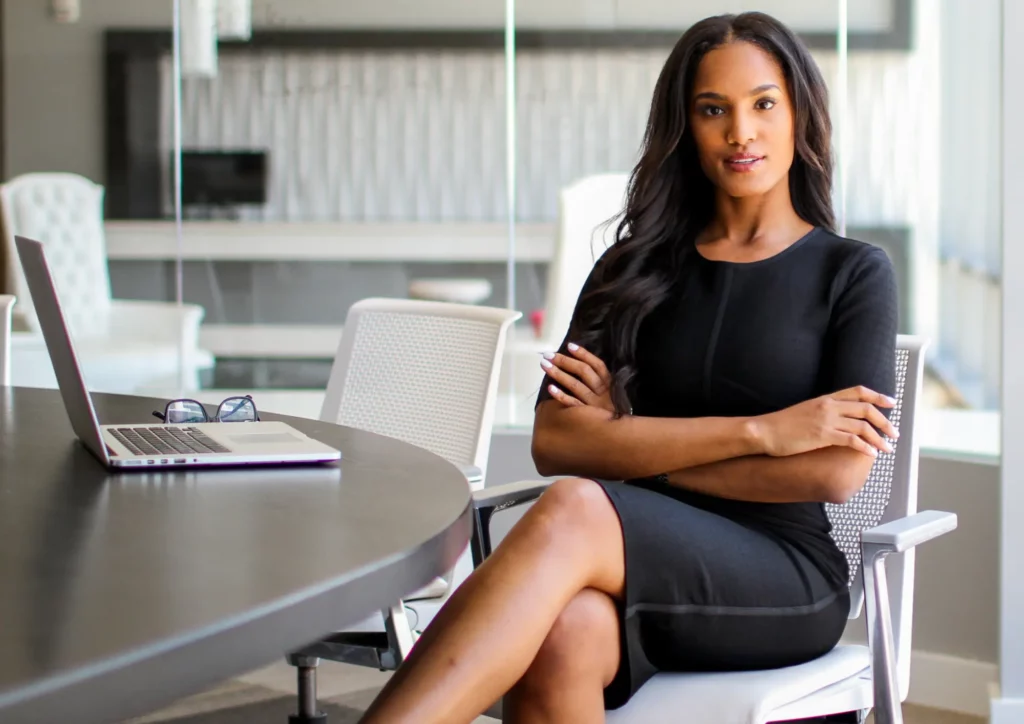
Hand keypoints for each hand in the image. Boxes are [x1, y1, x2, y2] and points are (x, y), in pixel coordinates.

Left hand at [540, 343, 615, 412]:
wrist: (620, 438)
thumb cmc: (610, 414)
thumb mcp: (611, 396)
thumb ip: (599, 382)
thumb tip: (578, 364)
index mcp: (610, 385)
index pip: (597, 365)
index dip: (584, 354)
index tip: (569, 346)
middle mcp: (603, 393)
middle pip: (583, 372)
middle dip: (564, 361)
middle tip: (548, 355)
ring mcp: (594, 405)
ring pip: (575, 385)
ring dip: (558, 373)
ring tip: (544, 365)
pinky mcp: (587, 418)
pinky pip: (572, 405)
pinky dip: (561, 396)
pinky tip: (550, 388)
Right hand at [753, 386, 898, 457]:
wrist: (764, 431)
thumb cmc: (781, 424)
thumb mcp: (805, 411)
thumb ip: (822, 411)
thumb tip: (837, 420)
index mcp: (825, 398)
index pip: (858, 391)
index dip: (878, 396)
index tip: (891, 403)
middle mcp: (829, 406)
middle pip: (866, 408)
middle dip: (884, 421)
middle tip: (894, 432)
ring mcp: (826, 420)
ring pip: (862, 426)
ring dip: (879, 437)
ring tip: (887, 448)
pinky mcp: (822, 436)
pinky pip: (851, 440)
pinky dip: (865, 447)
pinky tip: (871, 453)